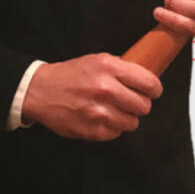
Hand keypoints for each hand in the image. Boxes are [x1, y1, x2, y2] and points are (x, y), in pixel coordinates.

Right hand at [20, 53, 163, 141]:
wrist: (40, 91)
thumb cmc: (70, 75)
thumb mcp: (97, 60)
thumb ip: (121, 69)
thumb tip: (146, 80)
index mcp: (109, 68)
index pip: (149, 83)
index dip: (154, 89)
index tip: (153, 92)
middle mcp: (106, 89)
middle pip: (144, 106)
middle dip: (139, 104)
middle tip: (130, 101)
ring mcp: (99, 112)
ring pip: (132, 123)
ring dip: (126, 118)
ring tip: (113, 110)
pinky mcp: (92, 130)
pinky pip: (116, 133)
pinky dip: (112, 127)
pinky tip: (101, 118)